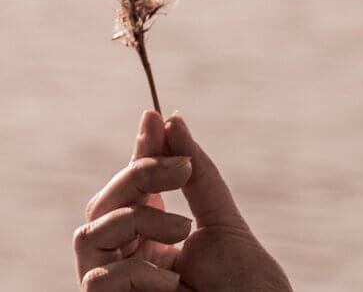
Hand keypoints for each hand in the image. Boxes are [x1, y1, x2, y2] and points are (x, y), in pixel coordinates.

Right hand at [73, 110, 292, 291]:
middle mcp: (131, 259)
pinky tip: (172, 283)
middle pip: (103, 203)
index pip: (134, 187)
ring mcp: (118, 287)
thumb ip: (197, 175)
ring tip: (183, 232)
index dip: (140, 150)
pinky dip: (139, 272)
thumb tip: (173, 120)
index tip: (154, 115)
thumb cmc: (246, 284)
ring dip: (138, 219)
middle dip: (138, 175)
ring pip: (89, 232)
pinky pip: (100, 276)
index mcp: (156, 237)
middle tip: (180, 168)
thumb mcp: (222, 221)